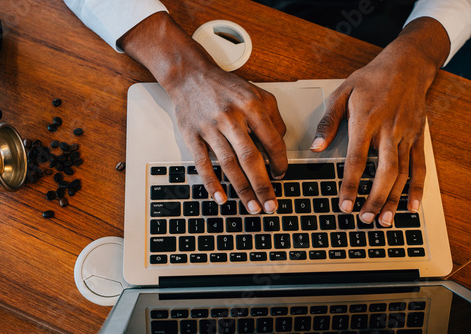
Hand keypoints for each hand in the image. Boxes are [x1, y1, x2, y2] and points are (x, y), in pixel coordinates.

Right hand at [172, 66, 287, 213]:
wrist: (190, 75)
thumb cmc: (225, 87)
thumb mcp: (257, 93)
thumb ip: (273, 117)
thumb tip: (280, 144)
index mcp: (251, 106)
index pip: (272, 142)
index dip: (279, 163)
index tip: (281, 176)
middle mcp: (231, 117)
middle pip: (250, 158)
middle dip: (263, 186)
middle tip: (271, 206)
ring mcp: (210, 127)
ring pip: (229, 164)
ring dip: (242, 189)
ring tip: (253, 207)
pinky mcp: (192, 135)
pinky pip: (203, 163)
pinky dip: (212, 183)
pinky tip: (221, 197)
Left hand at [310, 18, 449, 225]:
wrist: (407, 63)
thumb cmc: (371, 78)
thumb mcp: (343, 92)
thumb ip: (328, 122)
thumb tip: (315, 147)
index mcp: (366, 120)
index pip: (356, 159)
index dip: (350, 184)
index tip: (345, 204)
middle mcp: (389, 130)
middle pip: (383, 171)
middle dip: (374, 198)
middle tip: (366, 219)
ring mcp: (407, 134)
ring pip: (402, 172)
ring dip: (393, 198)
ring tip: (385, 220)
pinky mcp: (419, 136)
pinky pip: (420, 165)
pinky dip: (417, 187)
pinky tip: (412, 205)